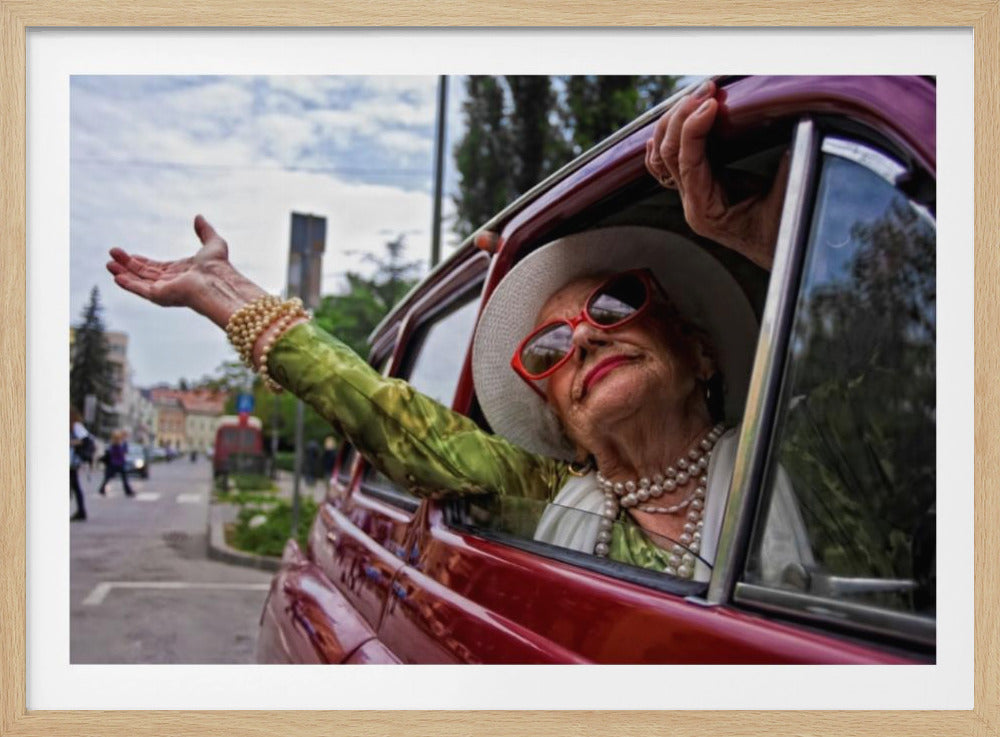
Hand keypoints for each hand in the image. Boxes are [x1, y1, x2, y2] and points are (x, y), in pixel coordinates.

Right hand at [107, 215, 265, 327]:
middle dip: (127, 265)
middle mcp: (171, 283)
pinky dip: (128, 284)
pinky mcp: (160, 296)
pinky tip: (116, 277)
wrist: (218, 281)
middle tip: (112, 256)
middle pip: (144, 274)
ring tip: (108, 264)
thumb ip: (204, 231)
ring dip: (123, 273)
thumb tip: (199, 216)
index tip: (129, 255)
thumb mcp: (213, 243)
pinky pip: (140, 290)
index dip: (142, 262)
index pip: (157, 268)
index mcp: (181, 273)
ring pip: (139, 282)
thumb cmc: (218, 266)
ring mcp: (165, 291)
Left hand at [645, 80, 789, 269]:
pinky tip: (678, 116)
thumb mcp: (793, 195)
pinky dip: (672, 136)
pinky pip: (672, 161)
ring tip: (698, 94)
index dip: (694, 128)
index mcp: (706, 211)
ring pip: (663, 155)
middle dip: (682, 116)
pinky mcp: (701, 188)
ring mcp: (693, 197)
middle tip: (706, 90)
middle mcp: (692, 204)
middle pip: (667, 154)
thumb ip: (790, 162)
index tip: (712, 102)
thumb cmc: (791, 233)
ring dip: (676, 121)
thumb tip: (802, 122)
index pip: (687, 162)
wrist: (787, 256)